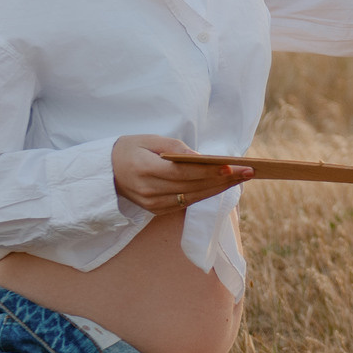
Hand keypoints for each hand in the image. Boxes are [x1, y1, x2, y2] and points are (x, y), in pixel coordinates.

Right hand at [112, 136, 250, 215]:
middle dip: (223, 180)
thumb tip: (203, 159)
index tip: (232, 166)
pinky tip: (221, 186)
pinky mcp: (156, 211)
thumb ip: (175, 149)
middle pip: (193, 187)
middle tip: (248, 171)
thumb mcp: (149, 140)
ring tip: (240, 178)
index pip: (185, 173)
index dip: (209, 171)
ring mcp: (153, 205)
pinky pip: (185, 204)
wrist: (105, 172)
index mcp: (145, 170)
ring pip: (193, 198)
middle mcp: (149, 191)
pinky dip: (205, 195)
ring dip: (219, 189)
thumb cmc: (129, 149)